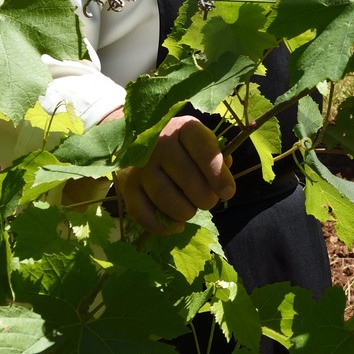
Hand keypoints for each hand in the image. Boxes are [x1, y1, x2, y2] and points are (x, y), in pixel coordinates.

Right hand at [110, 113, 235, 234]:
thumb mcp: (200, 142)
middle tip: (209, 202)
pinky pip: (143, 213)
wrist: (137, 139)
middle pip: (186, 178)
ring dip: (185, 212)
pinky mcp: (125, 185)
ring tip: (191, 210)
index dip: (217, 174)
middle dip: (204, 198)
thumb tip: (224, 180)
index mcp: (184, 128)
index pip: (204, 149)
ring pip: (165, 198)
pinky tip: (175, 225)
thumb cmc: (180, 143)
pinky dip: (162, 225)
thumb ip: (216, 158)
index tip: (228, 192)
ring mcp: (139, 165)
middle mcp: (159, 143)